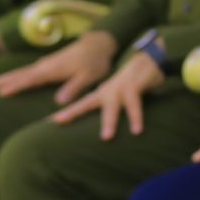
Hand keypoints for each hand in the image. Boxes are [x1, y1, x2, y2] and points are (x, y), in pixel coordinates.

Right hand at [0, 29, 116, 102]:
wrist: (98, 44)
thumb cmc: (95, 61)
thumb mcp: (89, 76)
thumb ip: (74, 87)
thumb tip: (59, 102)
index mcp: (51, 69)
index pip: (30, 79)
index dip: (16, 86)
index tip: (0, 94)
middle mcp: (43, 66)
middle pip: (16, 74)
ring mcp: (42, 65)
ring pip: (17, 73)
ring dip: (0, 80)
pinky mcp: (44, 65)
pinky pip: (23, 73)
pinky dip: (10, 78)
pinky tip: (5, 83)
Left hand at [49, 51, 163, 137]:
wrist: (150, 61)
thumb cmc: (133, 84)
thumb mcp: (118, 95)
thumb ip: (110, 109)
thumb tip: (103, 131)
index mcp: (101, 94)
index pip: (80, 105)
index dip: (66, 113)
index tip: (49, 122)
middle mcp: (108, 91)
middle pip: (87, 103)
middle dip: (73, 112)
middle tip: (58, 122)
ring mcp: (121, 89)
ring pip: (112, 108)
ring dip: (109, 122)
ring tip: (106, 138)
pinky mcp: (135, 87)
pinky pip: (135, 106)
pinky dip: (136, 118)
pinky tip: (137, 131)